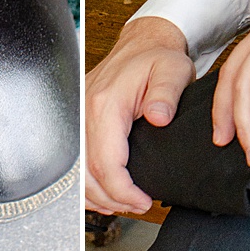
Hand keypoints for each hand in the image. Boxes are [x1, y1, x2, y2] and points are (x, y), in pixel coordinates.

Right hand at [84, 15, 195, 214]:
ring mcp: (79, 116)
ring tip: (124, 204)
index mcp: (106, 104)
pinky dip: (87, 184)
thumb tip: (159, 118)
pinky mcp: (80, 120)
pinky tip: (103, 193)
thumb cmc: (158, 59)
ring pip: (78, 172)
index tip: (144, 201)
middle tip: (139, 206)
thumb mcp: (173, 71)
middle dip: (112, 199)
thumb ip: (167, 94)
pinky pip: (76, 162)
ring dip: (98, 195)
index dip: (123, 191)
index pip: (106, 163)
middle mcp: (85, 111)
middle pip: (88, 174)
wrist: (142, 44)